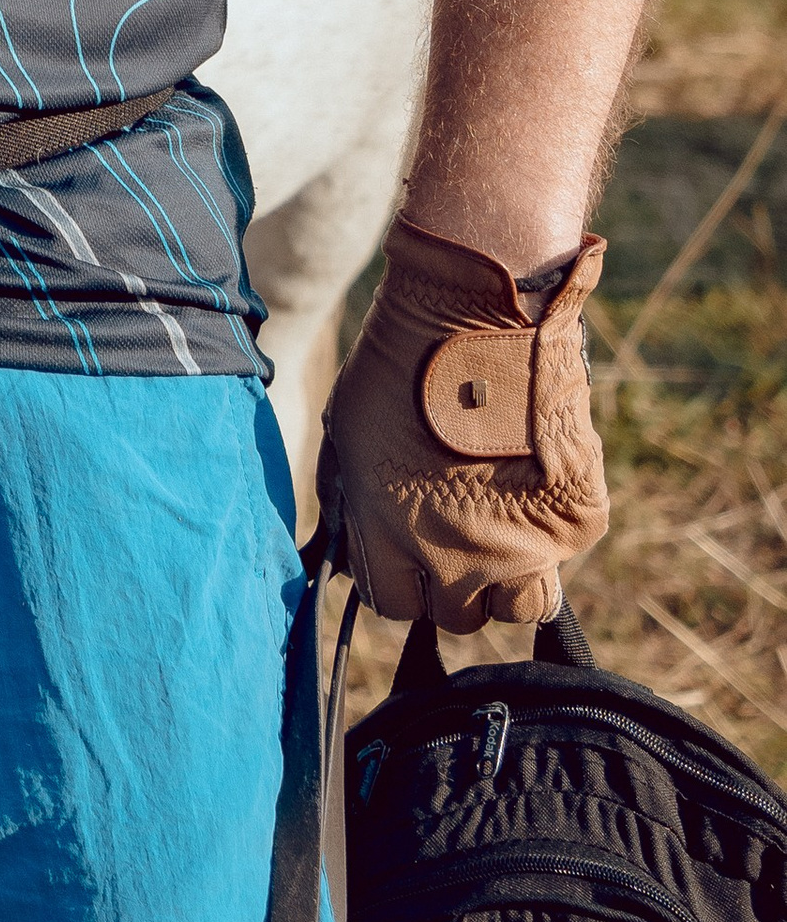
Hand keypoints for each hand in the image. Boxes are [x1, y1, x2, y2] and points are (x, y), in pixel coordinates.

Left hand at [320, 218, 608, 630]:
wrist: (476, 307)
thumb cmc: (398, 359)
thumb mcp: (347, 432)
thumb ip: (350, 501)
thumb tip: (344, 548)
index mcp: (391, 534)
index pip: (395, 605)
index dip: (399, 577)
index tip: (406, 552)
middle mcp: (458, 555)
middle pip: (458, 614)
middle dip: (454, 580)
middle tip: (457, 529)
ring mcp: (524, 544)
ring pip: (519, 604)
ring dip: (508, 576)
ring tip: (500, 521)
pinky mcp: (576, 520)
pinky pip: (562, 551)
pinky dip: (549, 524)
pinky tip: (532, 475)